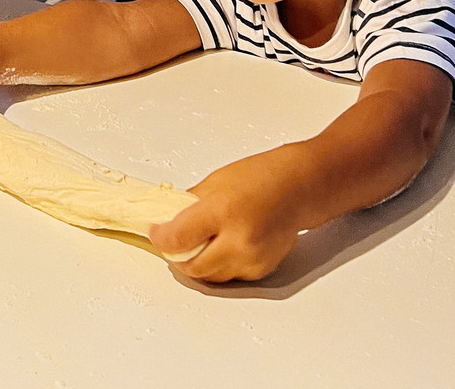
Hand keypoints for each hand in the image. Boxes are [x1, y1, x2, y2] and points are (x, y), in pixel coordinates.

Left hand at [149, 147, 308, 281]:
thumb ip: (190, 204)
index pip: (178, 238)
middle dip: (176, 257)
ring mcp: (251, 259)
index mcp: (222, 211)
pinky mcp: (260, 270)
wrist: (298, 188)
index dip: (160, 237)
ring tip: (196, 243)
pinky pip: (230, 277)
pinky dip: (220, 265)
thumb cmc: (260, 177)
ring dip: (197, 264)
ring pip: (210, 276)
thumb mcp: (216, 181)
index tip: (156, 231)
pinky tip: (222, 246)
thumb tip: (169, 220)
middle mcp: (238, 240)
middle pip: (192, 267)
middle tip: (171, 243)